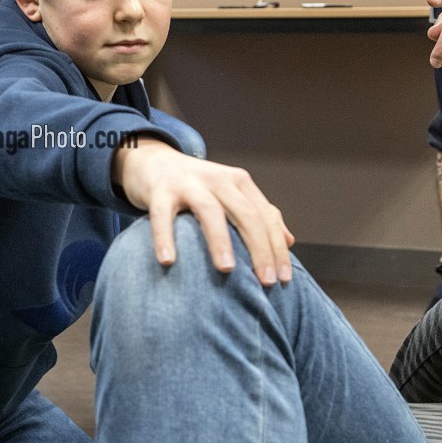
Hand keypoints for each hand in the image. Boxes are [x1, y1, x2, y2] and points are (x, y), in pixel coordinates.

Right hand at [112, 138, 293, 286]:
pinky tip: (168, 260)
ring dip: (220, 240)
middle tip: (266, 282)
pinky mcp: (159, 191)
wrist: (153, 160)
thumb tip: (289, 241)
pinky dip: (165, 237)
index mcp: (239, 182)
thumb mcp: (230, 195)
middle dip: (260, 249)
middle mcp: (218, 180)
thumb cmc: (196, 187)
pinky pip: (162, 216)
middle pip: (246, 214)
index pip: (266, 216)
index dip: (277, 248)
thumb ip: (259, 214)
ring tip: (227, 269)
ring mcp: (188, 183)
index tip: (284, 279)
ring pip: (209, 210)